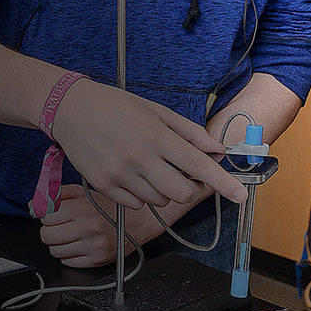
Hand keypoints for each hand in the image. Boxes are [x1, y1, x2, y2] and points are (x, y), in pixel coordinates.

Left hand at [38, 184, 167, 267]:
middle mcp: (88, 227)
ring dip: (60, 244)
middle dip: (52, 231)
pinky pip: (68, 262)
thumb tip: (32, 205)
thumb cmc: (109, 206)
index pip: (45, 217)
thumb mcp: (83, 192)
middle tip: (64, 226)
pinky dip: (71, 255)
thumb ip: (56, 195)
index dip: (48, 216)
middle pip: (46, 236)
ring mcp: (93, 245)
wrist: (138, 220)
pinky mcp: (98, 260)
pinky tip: (81, 245)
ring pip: (55, 251)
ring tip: (73, 235)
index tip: (56, 215)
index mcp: (82, 208)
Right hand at [49, 80, 244, 215]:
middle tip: (186, 175)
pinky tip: (131, 173)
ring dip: (164, 189)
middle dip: (190, 188)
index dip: (222, 182)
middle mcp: (139, 158)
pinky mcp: (104, 186)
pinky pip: (135, 204)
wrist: (70, 110)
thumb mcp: (157, 111)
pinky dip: (141, 194)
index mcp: (156, 135)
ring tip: (150, 167)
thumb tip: (217, 150)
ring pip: (159, 200)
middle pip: (181, 192)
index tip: (240, 195)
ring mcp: (120, 174)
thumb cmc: (116, 106)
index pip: (197, 165)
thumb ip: (190, 133)